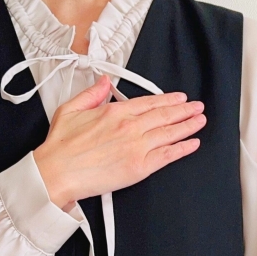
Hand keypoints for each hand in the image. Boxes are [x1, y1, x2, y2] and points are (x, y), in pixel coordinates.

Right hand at [33, 74, 205, 210]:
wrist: (56, 173)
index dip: (167, 99)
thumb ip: (91, 94)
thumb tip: (104, 82)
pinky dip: (182, 148)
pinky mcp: (139, 167)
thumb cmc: (60, 147)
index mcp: (114, 112)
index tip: (178, 98)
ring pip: (169, 133)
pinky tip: (193, 143)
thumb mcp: (70, 110)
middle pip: (164, 116)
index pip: (148, 102)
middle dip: (184, 110)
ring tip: (200, 120)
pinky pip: (167, 155)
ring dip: (188, 125)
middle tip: (197, 107)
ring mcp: (136, 147)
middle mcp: (129, 127)